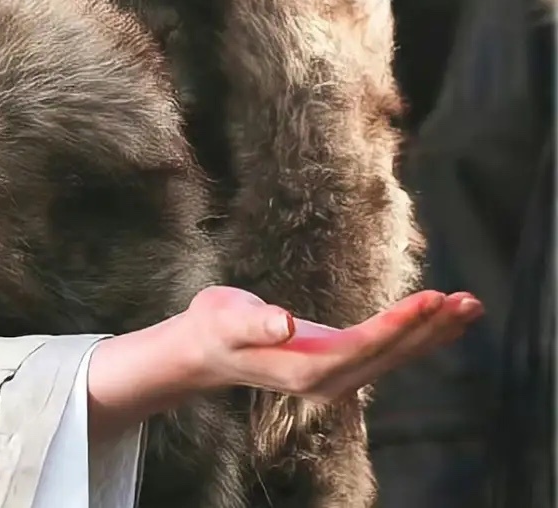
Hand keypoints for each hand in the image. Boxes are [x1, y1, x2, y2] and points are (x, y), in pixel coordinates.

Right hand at [181, 285, 482, 403]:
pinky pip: (389, 351)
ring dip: (434, 332)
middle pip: (393, 354)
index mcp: (309, 369)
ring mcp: (339, 375)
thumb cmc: (215, 328)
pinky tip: (437, 319)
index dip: (401, 323)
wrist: (207, 350)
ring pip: (398, 356)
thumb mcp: (227, 318)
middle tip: (470, 302)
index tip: (432, 299)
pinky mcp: (342, 364)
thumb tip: (284, 322)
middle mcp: (332, 380)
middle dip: (433, 328)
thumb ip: (255, 323)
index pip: (366, 345)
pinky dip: (417, 333)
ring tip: (470, 307)